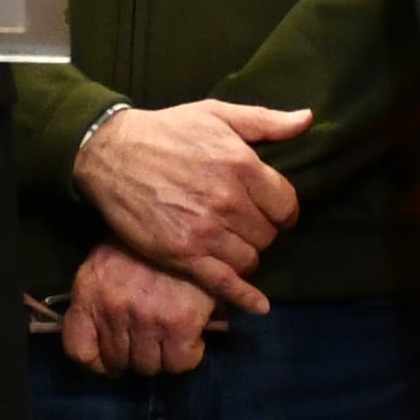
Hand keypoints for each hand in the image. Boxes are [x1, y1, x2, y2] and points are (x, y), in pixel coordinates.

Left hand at [59, 244, 219, 375]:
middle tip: (149, 339)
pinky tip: (191, 336)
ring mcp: (145, 318)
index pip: (79, 351)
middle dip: (133, 355)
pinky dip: (187, 355)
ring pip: (148, 366)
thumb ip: (101, 297)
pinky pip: (179, 363)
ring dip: (160, 356)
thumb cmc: (148, 241)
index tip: (111, 361)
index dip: (96, 363)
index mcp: (89, 290)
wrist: (192, 218)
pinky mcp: (179, 324)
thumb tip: (109, 343)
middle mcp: (112, 308)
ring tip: (170, 335)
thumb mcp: (109, 260)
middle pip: (117, 361)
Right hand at [76, 99, 308, 312]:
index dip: (282, 210)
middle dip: (260, 231)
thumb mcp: (217, 114)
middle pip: (268, 235)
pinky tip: (259, 306)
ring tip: (231, 244)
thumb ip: (266, 121)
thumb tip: (307, 119)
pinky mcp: (182, 255)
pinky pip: (224, 283)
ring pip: (250, 260)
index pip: (286, 205)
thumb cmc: (166, 131)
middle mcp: (228, 201)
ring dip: (246, 255)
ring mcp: (205, 231)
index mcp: (242, 165)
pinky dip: (244, 296)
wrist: (112, 153)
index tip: (271, 210)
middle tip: (244, 224)